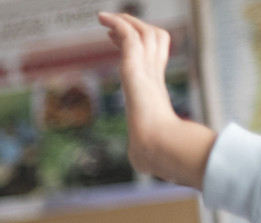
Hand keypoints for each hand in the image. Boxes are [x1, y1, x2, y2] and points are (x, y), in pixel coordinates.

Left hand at [98, 13, 175, 174]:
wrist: (157, 149)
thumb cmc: (154, 153)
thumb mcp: (146, 147)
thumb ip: (144, 150)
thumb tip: (144, 166)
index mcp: (156, 91)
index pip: (153, 60)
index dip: (142, 47)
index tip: (123, 41)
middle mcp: (154, 77)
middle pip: (153, 41)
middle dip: (135, 29)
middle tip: (114, 24)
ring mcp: (147, 71)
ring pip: (143, 34)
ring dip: (125, 23)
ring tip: (106, 18)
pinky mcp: (135, 69)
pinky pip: (129, 38)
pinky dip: (118, 25)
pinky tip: (104, 19)